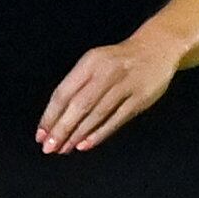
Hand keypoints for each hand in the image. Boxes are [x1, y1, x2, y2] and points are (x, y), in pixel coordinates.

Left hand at [37, 36, 177, 154]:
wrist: (157, 48)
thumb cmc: (118, 61)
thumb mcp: (95, 62)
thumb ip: (77, 86)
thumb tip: (56, 118)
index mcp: (90, 62)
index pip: (64, 92)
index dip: (50, 116)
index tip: (41, 134)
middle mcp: (106, 72)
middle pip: (79, 105)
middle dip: (62, 129)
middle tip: (50, 147)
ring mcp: (124, 86)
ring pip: (96, 114)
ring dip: (78, 134)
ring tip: (65, 149)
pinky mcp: (139, 98)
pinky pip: (116, 119)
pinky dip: (100, 133)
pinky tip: (86, 144)